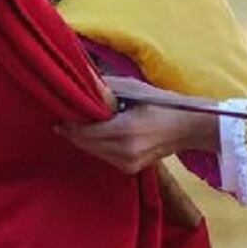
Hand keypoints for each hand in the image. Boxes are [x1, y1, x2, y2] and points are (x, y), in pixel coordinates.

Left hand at [59, 76, 220, 173]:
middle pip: (86, 144)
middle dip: (73, 132)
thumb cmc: (161, 104)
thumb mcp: (135, 89)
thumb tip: (84, 78)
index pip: (86, 132)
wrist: (187, 129)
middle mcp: (124, 151)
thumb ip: (107, 87)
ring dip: (84, 140)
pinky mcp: (130, 169)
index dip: (70, 126)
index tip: (59, 117)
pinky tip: (96, 135)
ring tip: (78, 124)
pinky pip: (104, 157)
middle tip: (64, 119)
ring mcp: (128, 164)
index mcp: (125, 130)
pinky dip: (97, 146)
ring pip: (93, 152)